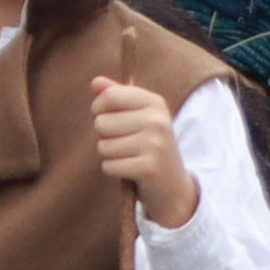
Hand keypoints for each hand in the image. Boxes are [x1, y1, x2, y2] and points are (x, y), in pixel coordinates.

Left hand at [86, 75, 196, 226]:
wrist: (174, 187)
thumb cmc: (150, 147)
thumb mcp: (139, 117)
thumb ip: (116, 97)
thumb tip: (95, 82)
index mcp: (155, 103)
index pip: (110, 96)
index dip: (98, 109)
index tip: (106, 117)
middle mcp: (157, 121)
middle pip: (101, 123)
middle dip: (105, 137)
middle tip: (125, 144)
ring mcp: (155, 144)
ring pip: (103, 146)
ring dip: (110, 156)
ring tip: (129, 158)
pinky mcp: (148, 168)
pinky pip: (109, 166)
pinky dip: (114, 170)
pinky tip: (130, 171)